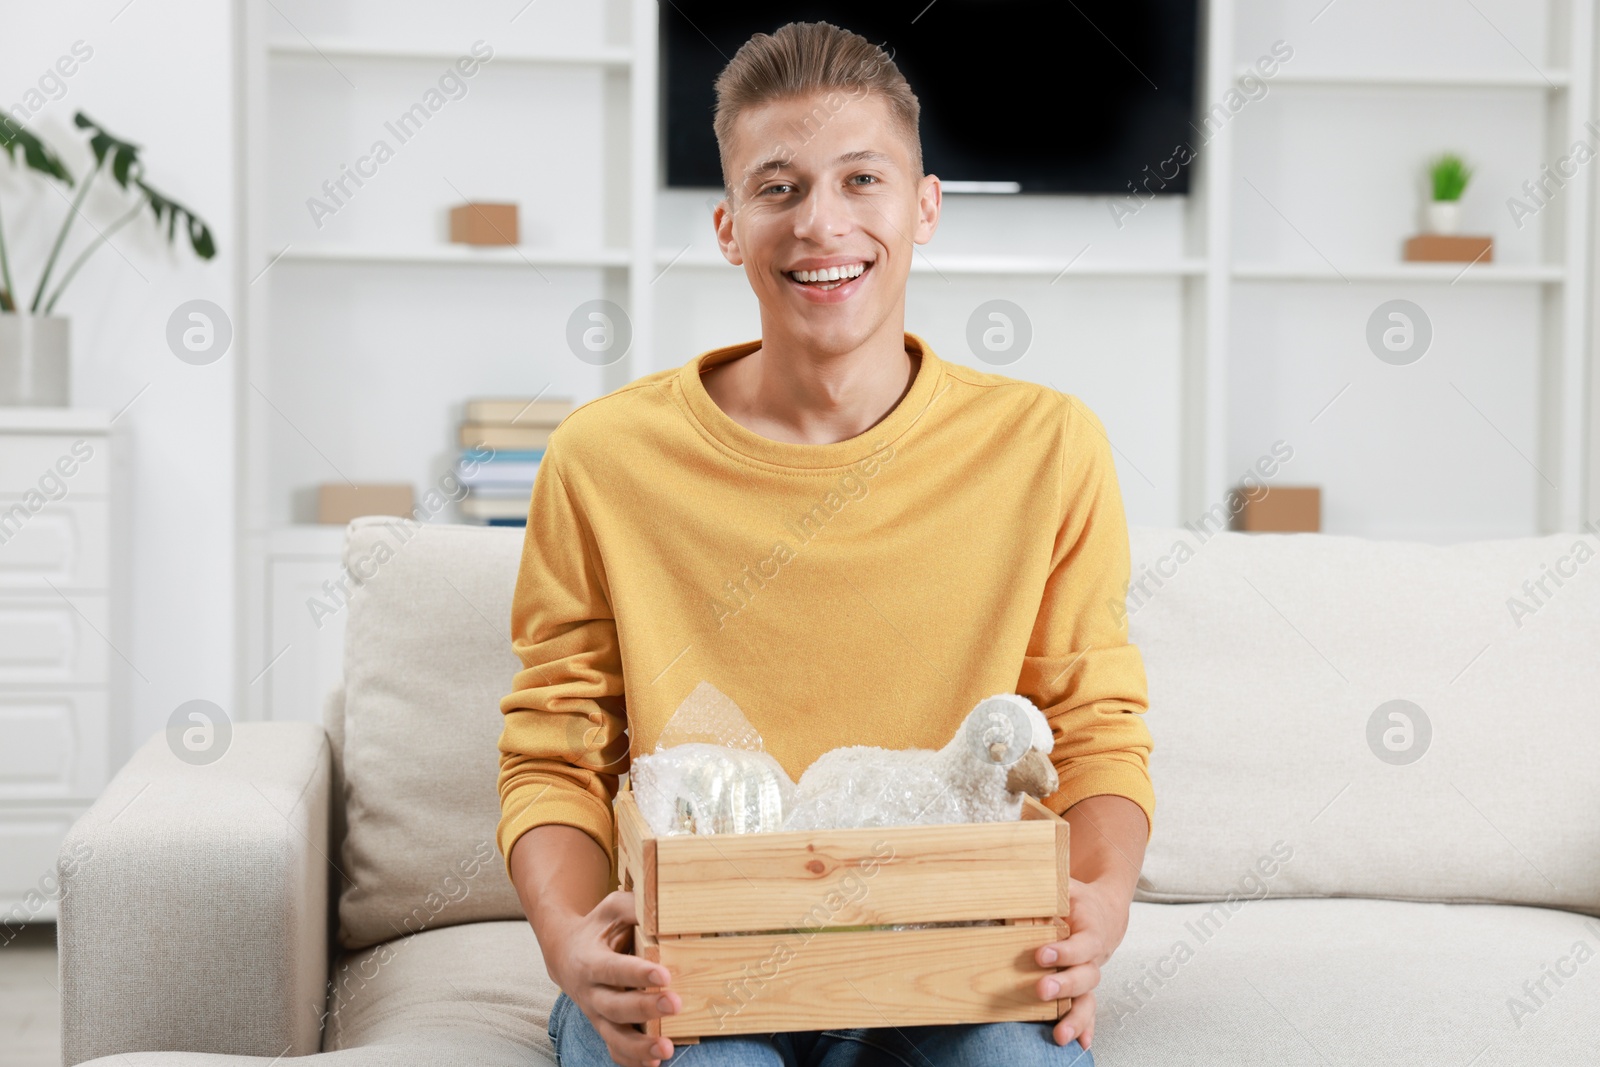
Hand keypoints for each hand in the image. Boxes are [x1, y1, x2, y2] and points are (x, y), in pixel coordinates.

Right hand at [545, 889, 682, 1066]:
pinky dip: (632, 1060)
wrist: (565, 953)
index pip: (613, 969)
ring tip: (666, 1049)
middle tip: (676, 1004)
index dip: (637, 973)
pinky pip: (615, 1050)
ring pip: (613, 1036)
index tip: (664, 975)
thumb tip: (665, 908)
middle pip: (614, 1006)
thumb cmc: (598, 928)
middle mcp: (590, 992)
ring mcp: (596, 1014)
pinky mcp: (605, 1027)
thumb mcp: (612, 909)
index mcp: (590, 960)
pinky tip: (655, 1062)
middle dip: (644, 1008)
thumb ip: (636, 907)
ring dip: (639, 1046)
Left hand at [1034, 875, 1130, 1051]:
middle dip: (1064, 986)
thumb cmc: (1078, 899)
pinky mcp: (1084, 990)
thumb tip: (1016, 884)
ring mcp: (1089, 976)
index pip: (1080, 945)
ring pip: (1087, 1001)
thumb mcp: (1065, 886)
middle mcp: (1092, 959)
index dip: (1063, 951)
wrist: (1103, 912)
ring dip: (1075, 1019)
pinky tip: (1079, 1044)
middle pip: (1085, 977)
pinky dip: (1085, 1029)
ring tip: (1059, 1035)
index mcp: (1090, 932)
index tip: (1041, 954)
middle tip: (1041, 989)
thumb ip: (1046, 886)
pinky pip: (1087, 1012)